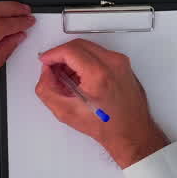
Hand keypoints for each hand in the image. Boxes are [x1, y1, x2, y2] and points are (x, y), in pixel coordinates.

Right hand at [34, 39, 168, 167]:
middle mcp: (112, 63)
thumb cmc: (106, 125)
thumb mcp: (65, 112)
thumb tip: (46, 72)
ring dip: (73, 57)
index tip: (45, 61)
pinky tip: (80, 77)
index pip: (69, 50)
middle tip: (52, 68)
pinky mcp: (123, 64)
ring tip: (66, 76)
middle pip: (78, 45)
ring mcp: (120, 62)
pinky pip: (99, 53)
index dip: (52, 54)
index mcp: (98, 74)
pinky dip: (85, 60)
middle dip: (61, 54)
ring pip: (89, 47)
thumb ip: (47, 89)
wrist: (131, 132)